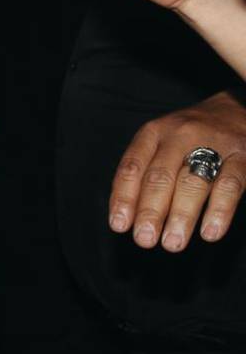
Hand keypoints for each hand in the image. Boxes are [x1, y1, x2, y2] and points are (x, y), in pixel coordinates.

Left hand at [108, 91, 245, 248]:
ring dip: (181, 215)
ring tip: (173, 242)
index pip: (132, 167)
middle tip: (144, 239)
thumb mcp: (160, 145)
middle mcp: (181, 135)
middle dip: (151, 212)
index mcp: (153, 133)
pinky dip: (219, 210)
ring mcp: (214, 143)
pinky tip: (210, 232)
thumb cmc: (189, 139)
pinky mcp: (243, 154)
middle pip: (160, 176)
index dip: (124, 197)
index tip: (120, 226)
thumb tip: (125, 219)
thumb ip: (143, 174)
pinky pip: (230, 184)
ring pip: (193, 182)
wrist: (236, 110)